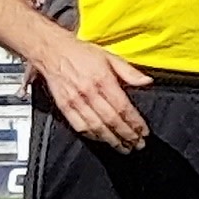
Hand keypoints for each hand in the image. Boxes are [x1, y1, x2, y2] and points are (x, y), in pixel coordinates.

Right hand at [37, 30, 153, 150]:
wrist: (51, 50)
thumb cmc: (80, 52)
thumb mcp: (109, 56)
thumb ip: (129, 71)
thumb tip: (147, 81)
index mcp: (102, 80)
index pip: (123, 107)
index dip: (135, 122)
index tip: (144, 132)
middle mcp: (89, 92)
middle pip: (112, 120)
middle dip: (127, 136)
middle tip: (138, 145)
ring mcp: (75, 101)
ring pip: (97, 127)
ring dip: (112, 140)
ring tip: (124, 148)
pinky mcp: (64, 106)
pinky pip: (80, 126)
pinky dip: (93, 136)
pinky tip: (102, 140)